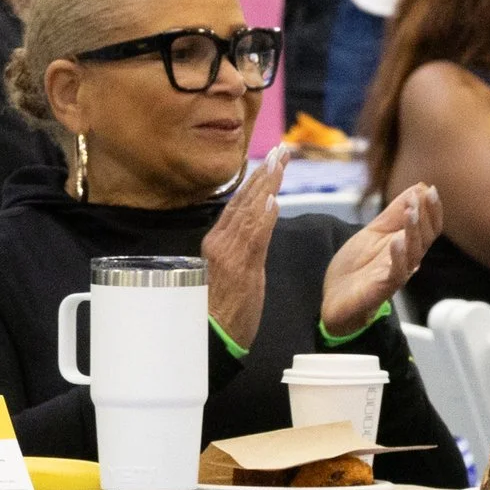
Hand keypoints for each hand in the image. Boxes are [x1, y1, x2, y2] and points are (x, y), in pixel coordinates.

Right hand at [201, 153, 282, 350]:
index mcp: (216, 243)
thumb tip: (251, 238)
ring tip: (280, 162)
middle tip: (282, 150)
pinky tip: (273, 199)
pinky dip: (263, 217)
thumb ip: (239, 254)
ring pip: (251, 212)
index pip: (238, 205)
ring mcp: (230, 254)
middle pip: (245, 201)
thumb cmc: (217, 315)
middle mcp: (220, 243)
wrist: (208, 340)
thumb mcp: (226, 278)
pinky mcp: (241, 268)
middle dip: (265, 173)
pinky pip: (255, 237)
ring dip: (267, 185)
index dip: (255, 181)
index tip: (270, 161)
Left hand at [320, 184, 440, 337]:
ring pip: (414, 253)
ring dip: (413, 231)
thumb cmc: (358, 266)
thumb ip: (393, 213)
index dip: (432, 210)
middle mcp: (407, 260)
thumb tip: (416, 188)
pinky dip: (398, 257)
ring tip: (411, 212)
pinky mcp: (383, 288)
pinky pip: (396, 273)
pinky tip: (396, 242)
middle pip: (425, 238)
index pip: (428, 227)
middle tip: (420, 197)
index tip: (430, 189)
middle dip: (424, 216)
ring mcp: (396, 274)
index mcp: (407, 246)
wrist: (335, 297)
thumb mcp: (374, 232)